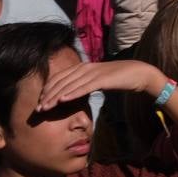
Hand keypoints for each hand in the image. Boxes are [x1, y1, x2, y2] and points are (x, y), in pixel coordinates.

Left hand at [36, 60, 165, 110]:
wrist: (139, 74)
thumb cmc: (119, 79)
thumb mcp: (99, 81)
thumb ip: (86, 84)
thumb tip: (74, 93)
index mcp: (83, 67)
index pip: (60, 78)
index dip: (48, 89)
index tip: (40, 102)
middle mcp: (86, 68)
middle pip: (61, 81)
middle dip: (48, 95)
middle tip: (38, 109)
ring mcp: (94, 72)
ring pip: (69, 85)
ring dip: (55, 97)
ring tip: (46, 107)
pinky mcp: (102, 79)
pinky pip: (84, 87)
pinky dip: (72, 93)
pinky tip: (63, 101)